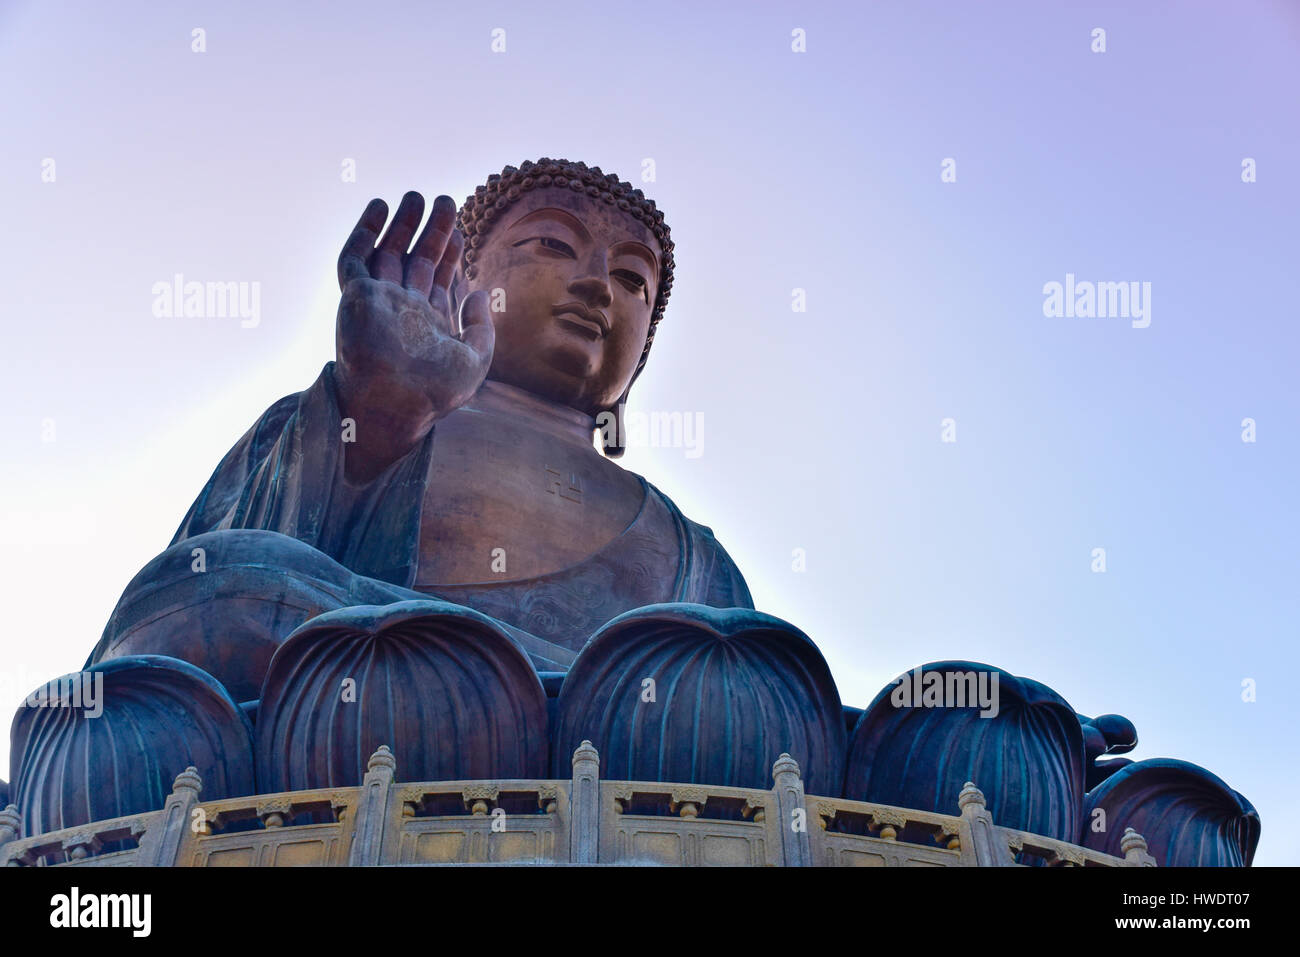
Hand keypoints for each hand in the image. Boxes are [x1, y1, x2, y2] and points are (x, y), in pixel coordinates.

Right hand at [333, 192, 494, 479]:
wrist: (395, 403)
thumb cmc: (435, 391)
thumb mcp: (476, 360)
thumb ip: (482, 327)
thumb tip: (477, 291)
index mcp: (429, 324)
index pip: (439, 279)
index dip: (451, 252)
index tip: (460, 229)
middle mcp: (402, 310)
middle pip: (417, 260)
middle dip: (431, 231)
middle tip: (445, 200)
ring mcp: (378, 302)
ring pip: (388, 253)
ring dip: (401, 224)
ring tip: (417, 195)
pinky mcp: (355, 296)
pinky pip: (355, 258)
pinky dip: (364, 231)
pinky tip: (379, 207)